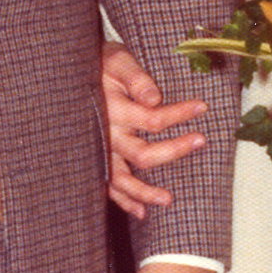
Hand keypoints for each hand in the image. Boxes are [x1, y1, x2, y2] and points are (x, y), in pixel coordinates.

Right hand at [102, 42, 207, 220]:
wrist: (69, 73)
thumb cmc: (99, 64)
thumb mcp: (117, 61)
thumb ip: (136, 78)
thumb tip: (155, 98)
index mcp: (113, 109)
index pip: (153, 119)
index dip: (179, 114)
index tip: (202, 107)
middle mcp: (106, 134)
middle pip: (143, 154)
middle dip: (173, 151)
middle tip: (200, 141)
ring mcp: (100, 150)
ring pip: (122, 179)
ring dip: (145, 192)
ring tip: (168, 200)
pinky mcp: (95, 158)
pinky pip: (108, 185)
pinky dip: (123, 201)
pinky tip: (141, 211)